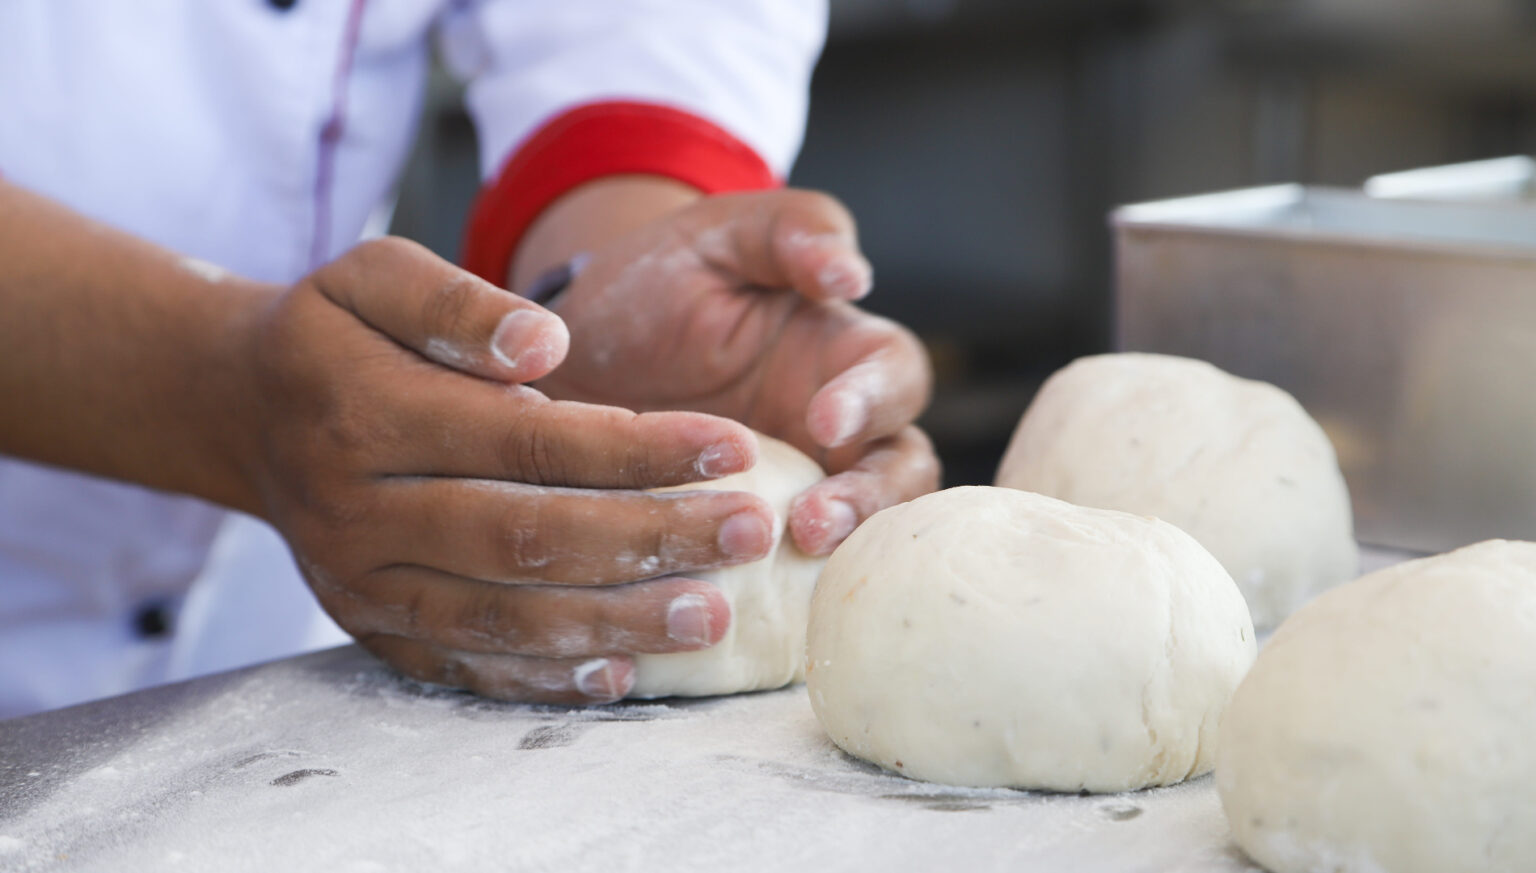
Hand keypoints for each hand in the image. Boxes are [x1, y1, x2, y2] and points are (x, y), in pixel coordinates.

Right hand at [242, 237, 781, 703]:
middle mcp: (360, 511)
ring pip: (503, 617)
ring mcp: (361, 584)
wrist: (242, 410)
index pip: (527, 441)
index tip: (733, 448)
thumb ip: (457, 301)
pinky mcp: (370, 628)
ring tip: (713, 618)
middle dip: (650, 541)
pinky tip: (623, 674)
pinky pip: (463, 667)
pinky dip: (543, 680)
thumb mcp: (373, 274)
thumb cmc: (332, 332)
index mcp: (368, 413)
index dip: (637, 450)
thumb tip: (547, 342)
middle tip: (751, 535)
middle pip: (526, 538)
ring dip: (616, 624)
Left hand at [534, 189, 940, 554]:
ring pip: (855, 534)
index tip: (825, 422)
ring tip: (786, 561)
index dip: (874, 402)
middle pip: (898, 473)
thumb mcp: (720, 235)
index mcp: (843, 354)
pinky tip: (734, 599)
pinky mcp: (746, 540)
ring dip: (837, 552)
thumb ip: (793, 230)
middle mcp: (837, 433)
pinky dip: (777, 594)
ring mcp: (796, 491)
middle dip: (869, 501)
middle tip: (812, 525)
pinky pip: (782, 578)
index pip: (895, 379)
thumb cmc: (661, 277)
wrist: (575, 349)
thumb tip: (853, 274)